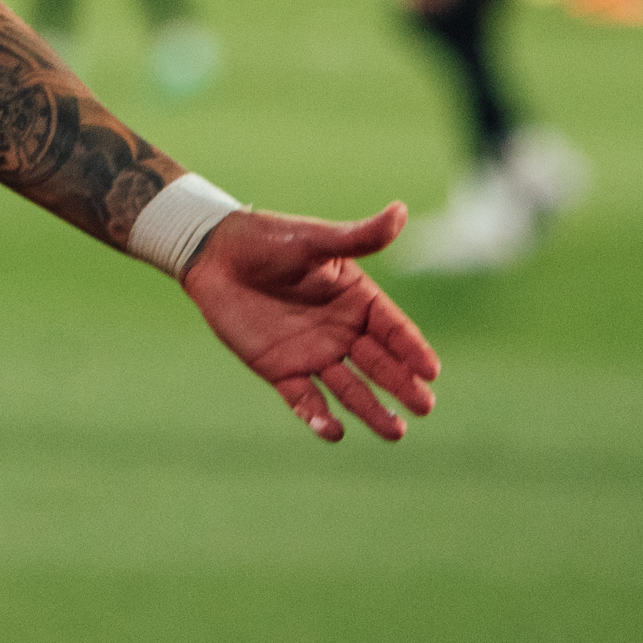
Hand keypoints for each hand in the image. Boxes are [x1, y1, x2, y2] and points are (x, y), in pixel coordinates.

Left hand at [181, 205, 439, 442]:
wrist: (212, 255)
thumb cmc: (266, 240)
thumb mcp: (314, 240)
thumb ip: (357, 237)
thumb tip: (400, 211)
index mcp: (356, 299)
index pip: (393, 329)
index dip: (411, 349)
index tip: (430, 370)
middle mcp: (341, 331)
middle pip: (379, 364)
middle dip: (402, 385)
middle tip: (424, 406)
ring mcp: (312, 352)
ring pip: (349, 388)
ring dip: (372, 410)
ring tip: (395, 431)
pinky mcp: (280, 370)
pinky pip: (303, 398)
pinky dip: (318, 416)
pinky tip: (334, 431)